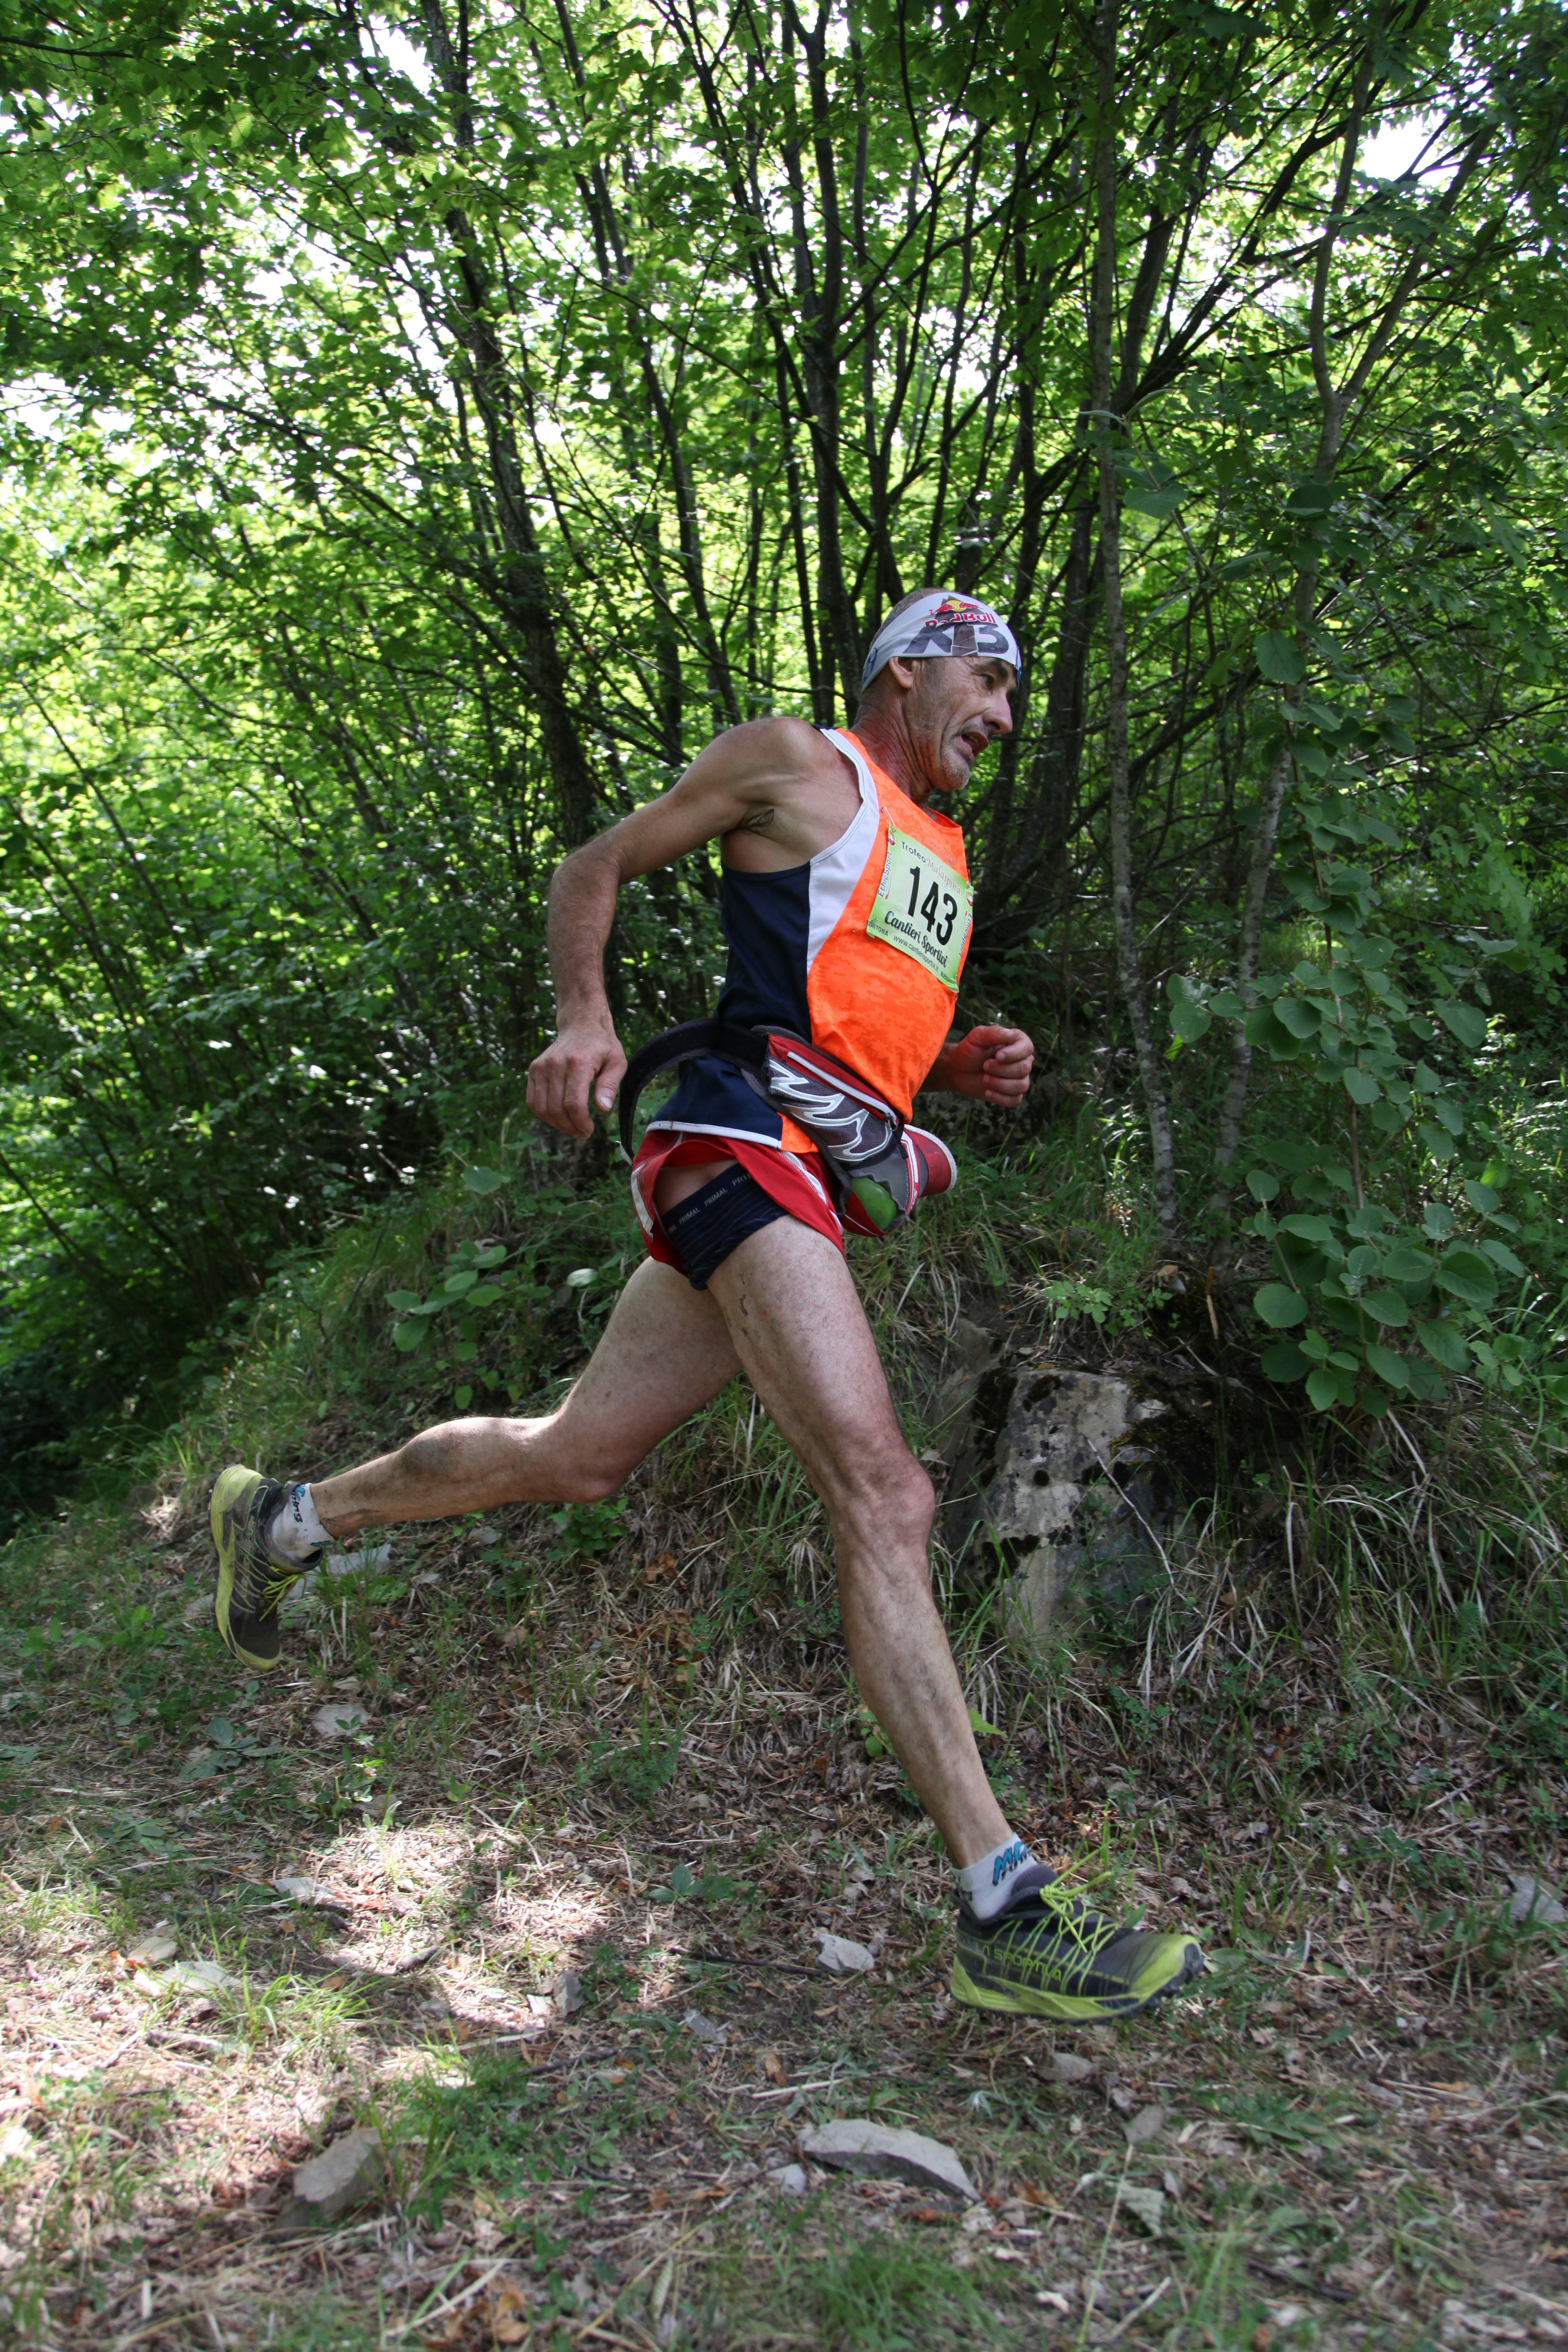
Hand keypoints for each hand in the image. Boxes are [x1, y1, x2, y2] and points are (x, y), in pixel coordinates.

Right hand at [526, 1022, 626, 1137]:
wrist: (581, 1024)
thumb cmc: (602, 1045)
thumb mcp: (617, 1062)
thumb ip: (610, 1085)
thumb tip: (603, 1108)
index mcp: (579, 1063)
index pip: (573, 1103)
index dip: (581, 1123)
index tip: (589, 1130)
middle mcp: (556, 1064)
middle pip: (556, 1109)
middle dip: (570, 1127)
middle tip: (582, 1132)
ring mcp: (541, 1066)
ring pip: (542, 1108)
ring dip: (556, 1124)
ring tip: (571, 1126)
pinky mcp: (534, 1068)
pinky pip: (532, 1100)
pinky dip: (543, 1114)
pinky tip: (558, 1117)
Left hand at [936, 1023, 1033, 1106]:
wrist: (959, 1069)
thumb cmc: (970, 1050)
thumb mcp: (977, 1036)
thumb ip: (994, 1032)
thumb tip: (1011, 1034)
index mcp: (1018, 1042)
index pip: (1027, 1048)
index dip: (1014, 1054)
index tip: (997, 1056)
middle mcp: (1023, 1060)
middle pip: (1024, 1069)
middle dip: (1001, 1069)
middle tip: (985, 1066)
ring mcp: (1019, 1078)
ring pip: (1021, 1086)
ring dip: (999, 1084)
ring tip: (985, 1078)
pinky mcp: (1012, 1093)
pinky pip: (1015, 1100)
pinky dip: (999, 1097)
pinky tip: (987, 1091)